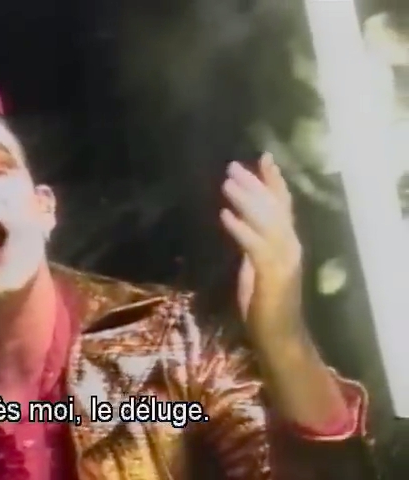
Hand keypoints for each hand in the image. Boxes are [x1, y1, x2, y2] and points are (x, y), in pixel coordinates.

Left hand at [220, 153, 302, 332]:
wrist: (280, 336)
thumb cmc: (267, 304)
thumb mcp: (258, 267)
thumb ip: (254, 245)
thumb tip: (241, 223)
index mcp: (288, 243)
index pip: (283, 205)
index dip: (274, 181)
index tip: (263, 158)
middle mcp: (290, 245)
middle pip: (273, 207)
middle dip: (254, 184)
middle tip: (232, 166)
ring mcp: (284, 259)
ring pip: (266, 221)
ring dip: (246, 200)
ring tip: (226, 182)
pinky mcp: (273, 273)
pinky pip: (255, 245)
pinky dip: (240, 228)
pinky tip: (224, 215)